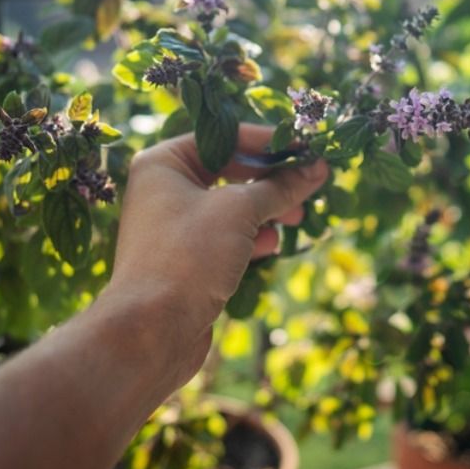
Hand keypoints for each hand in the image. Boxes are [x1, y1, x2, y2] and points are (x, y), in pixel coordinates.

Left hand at [106, 124, 328, 385]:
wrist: (152, 330)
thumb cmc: (188, 256)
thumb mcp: (240, 212)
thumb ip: (280, 186)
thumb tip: (317, 167)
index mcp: (164, 163)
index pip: (224, 138)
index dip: (268, 142)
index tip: (306, 147)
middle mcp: (163, 190)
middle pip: (228, 171)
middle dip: (270, 179)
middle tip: (308, 182)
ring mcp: (173, 227)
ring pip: (229, 207)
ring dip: (265, 209)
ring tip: (296, 215)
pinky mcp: (185, 260)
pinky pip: (224, 237)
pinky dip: (250, 237)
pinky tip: (272, 245)